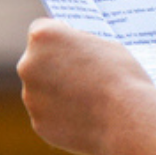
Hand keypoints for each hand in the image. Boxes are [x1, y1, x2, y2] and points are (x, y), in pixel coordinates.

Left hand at [17, 21, 155, 154]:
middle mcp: (28, 64)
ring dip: (57, 93)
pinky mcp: (38, 123)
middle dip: (54, 67)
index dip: (59, 39)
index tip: (71, 47)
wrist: (127, 118)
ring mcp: (30, 96)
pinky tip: (85, 118)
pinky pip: (48, 115)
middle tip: (81, 75)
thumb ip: (80, 46)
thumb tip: (73, 52)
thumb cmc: (121, 76)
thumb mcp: (103, 45)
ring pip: (41, 91)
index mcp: (43, 37)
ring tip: (88, 100)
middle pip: (37, 62)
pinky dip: (62, 116)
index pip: (40, 31)